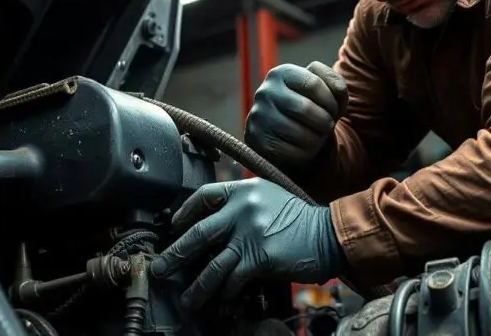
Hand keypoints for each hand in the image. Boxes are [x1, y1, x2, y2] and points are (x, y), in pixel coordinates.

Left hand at [150, 178, 342, 309]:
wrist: (329, 235)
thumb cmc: (301, 220)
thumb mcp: (271, 198)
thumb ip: (246, 205)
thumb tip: (218, 225)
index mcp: (245, 190)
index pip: (205, 196)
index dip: (185, 212)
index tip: (174, 225)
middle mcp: (243, 209)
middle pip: (198, 233)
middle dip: (175, 255)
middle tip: (161, 268)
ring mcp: (250, 233)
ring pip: (212, 265)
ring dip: (196, 286)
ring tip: (186, 299)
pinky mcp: (259, 257)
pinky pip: (233, 279)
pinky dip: (225, 291)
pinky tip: (221, 299)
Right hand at [245, 61, 348, 166]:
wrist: (285, 133)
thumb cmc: (310, 106)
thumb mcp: (324, 89)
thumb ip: (336, 83)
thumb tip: (339, 89)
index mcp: (281, 74)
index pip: (313, 83)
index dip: (331, 101)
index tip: (334, 110)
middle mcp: (265, 92)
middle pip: (305, 108)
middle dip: (325, 121)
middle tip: (327, 126)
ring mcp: (258, 116)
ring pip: (298, 132)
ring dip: (317, 139)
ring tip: (318, 136)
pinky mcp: (257, 141)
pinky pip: (290, 151)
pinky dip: (305, 153)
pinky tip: (305, 147)